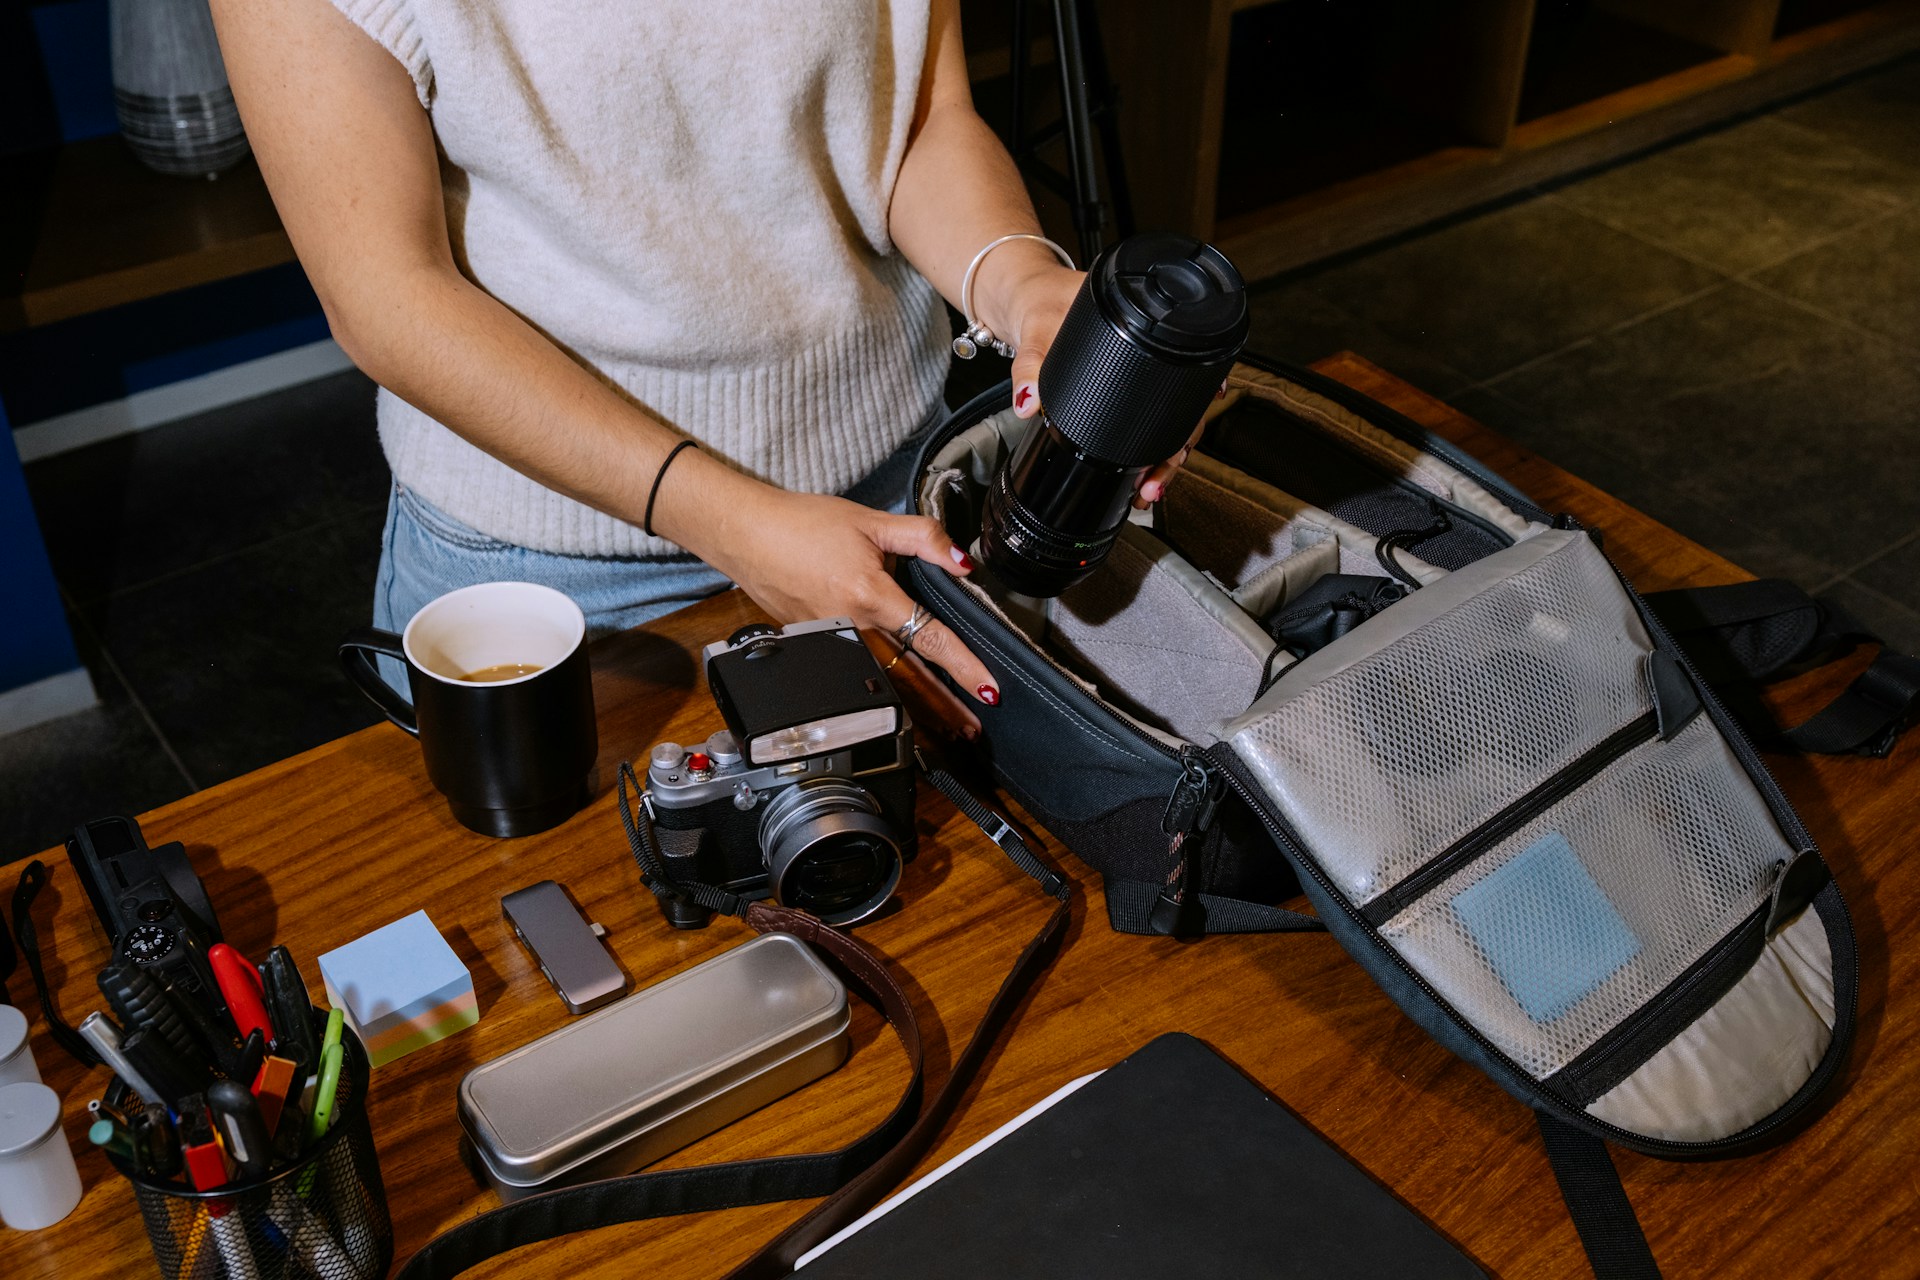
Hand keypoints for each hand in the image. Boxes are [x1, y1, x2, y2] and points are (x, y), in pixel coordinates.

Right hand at [694, 479, 1001, 708]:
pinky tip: (902, 705)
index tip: (988, 689)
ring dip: (918, 708)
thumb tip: (963, 560)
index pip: (929, 639)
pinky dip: (885, 694)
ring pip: (884, 684)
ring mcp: (831, 643)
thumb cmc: (803, 525)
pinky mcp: (816, 648)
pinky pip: (858, 676)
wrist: (747, 534)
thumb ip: (924, 538)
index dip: (963, 667)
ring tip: (947, 727)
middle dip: (944, 707)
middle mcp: (851, 628)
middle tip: (974, 727)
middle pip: (909, 677)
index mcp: (869, 596)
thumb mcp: (872, 521)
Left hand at [996, 261, 1225, 509]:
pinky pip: (1147, 418)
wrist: (1030, 296)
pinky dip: (1148, 447)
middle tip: (1153, 481)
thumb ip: (1030, 366)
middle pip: (1182, 407)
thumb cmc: (1042, 301)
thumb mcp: (1036, 330)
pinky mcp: (1127, 384)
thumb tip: (1029, 401)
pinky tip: (1142, 472)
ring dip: (1164, 456)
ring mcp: (1142, 370)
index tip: (1184, 441)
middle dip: (1174, 451)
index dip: (1194, 408)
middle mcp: (1151, 349)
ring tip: (1148, 486)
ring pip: (1170, 420)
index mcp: (1140, 325)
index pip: (1183, 368)